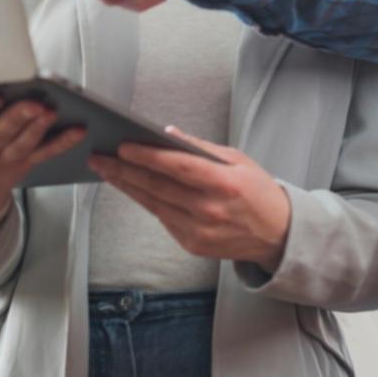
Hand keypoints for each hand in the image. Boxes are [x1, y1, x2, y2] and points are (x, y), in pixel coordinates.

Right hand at [0, 96, 85, 217]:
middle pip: (0, 134)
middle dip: (17, 118)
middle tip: (33, 103)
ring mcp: (4, 160)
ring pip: (24, 143)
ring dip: (39, 128)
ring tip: (50, 109)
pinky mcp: (24, 164)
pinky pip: (45, 154)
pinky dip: (62, 143)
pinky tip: (78, 130)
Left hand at [89, 127, 291, 273]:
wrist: (277, 234)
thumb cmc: (258, 192)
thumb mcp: (238, 160)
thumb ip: (201, 148)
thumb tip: (167, 134)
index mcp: (225, 184)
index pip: (179, 167)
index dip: (148, 156)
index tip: (123, 146)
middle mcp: (210, 210)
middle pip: (158, 187)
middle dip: (124, 170)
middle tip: (100, 157)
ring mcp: (199, 230)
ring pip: (153, 204)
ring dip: (127, 186)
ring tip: (107, 170)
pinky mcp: (192, 244)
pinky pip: (162, 218)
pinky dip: (145, 201)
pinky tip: (130, 187)